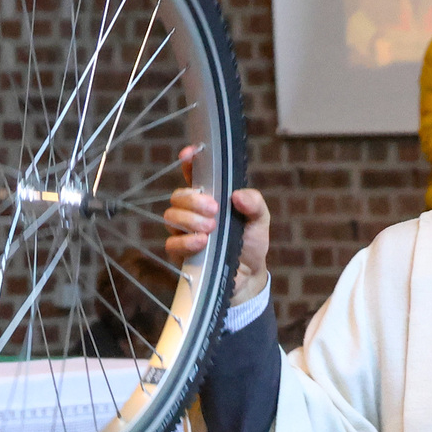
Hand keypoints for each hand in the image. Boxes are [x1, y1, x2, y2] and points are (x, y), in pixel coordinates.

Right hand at [164, 144, 270, 306]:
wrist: (247, 277)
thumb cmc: (250, 244)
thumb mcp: (260, 221)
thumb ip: (255, 204)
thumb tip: (238, 195)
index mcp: (212, 197)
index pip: (194, 175)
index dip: (189, 162)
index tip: (189, 154)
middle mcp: (194, 212)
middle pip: (178, 196)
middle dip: (193, 200)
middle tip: (214, 210)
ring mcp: (184, 232)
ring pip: (171, 217)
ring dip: (190, 220)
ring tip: (211, 228)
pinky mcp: (180, 253)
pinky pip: (171, 243)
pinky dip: (186, 241)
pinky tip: (202, 242)